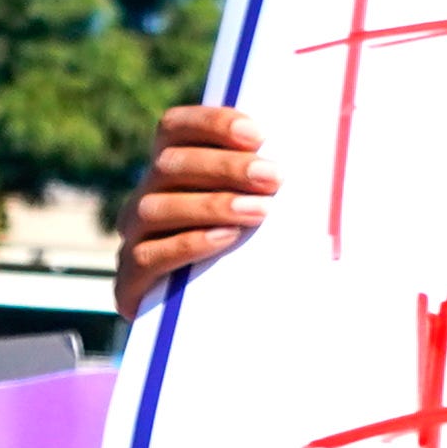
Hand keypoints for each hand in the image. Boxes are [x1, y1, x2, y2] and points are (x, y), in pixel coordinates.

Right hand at [119, 104, 276, 317]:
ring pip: (156, 207)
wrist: (209, 324)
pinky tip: (225, 238)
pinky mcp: (130, 280)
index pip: (175, 128)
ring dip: (212, 204)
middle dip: (225, 166)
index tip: (257, 134)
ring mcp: (134, 237)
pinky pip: (147, 255)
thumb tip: (316, 154)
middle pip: (170, 164)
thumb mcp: (255, 211)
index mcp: (172, 170)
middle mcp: (147, 196)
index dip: (211, 123)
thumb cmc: (245, 254)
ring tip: (259, 211)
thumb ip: (265, 183)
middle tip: (273, 177)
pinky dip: (189, 243)